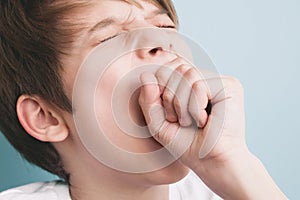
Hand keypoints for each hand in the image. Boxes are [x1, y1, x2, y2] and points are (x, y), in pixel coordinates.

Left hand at [138, 57, 286, 198]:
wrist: (211, 163)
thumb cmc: (187, 145)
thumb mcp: (158, 123)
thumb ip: (149, 100)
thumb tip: (145, 75)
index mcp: (190, 84)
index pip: (166, 69)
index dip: (160, 90)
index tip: (170, 116)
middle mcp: (205, 78)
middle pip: (174, 69)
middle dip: (170, 99)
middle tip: (182, 121)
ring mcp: (218, 80)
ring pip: (187, 75)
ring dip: (183, 105)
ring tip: (193, 122)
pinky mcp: (230, 85)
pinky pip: (199, 85)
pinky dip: (195, 108)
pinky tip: (205, 121)